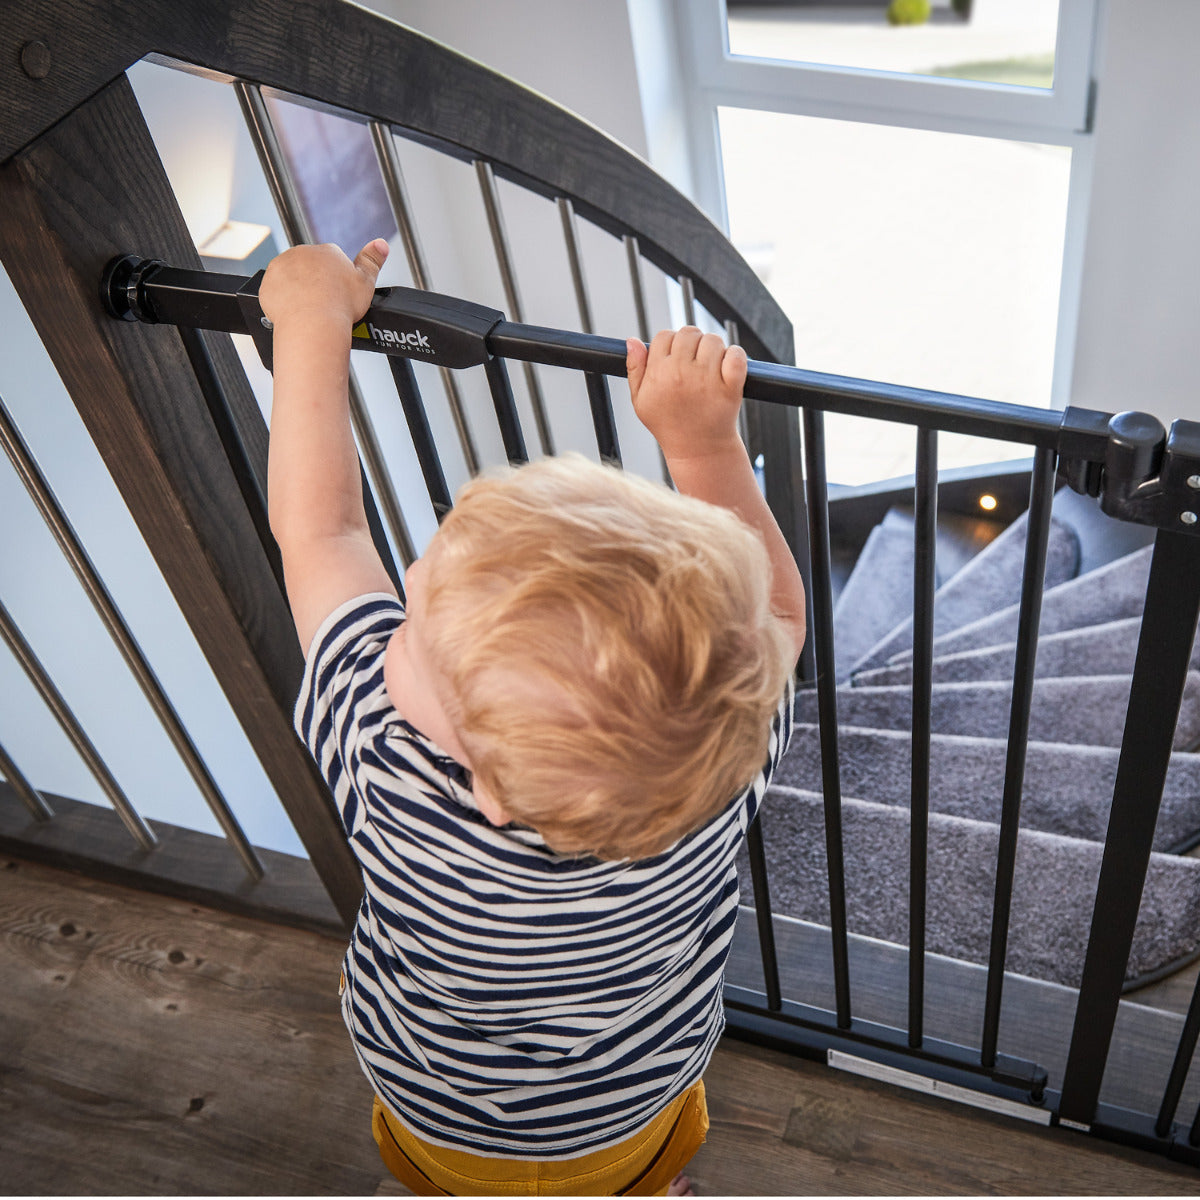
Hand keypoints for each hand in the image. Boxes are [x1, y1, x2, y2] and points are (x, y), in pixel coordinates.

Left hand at [259, 239, 389, 328]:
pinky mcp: (267, 282)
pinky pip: (274, 291)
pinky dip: (282, 301)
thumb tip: (381, 243)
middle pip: (309, 268)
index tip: (337, 295)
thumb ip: (373, 260)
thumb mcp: (366, 282)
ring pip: (290, 278)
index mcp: (327, 251)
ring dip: (297, 290)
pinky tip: (294, 312)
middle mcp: (303, 253)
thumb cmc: (340, 306)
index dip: (335, 281)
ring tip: (308, 310)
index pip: (330, 262)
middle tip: (323, 304)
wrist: (313, 324)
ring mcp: (282, 266)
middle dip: (314, 283)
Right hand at [626, 327, 747, 463]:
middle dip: (692, 343)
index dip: (670, 344)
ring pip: (712, 340)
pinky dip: (735, 355)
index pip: (664, 336)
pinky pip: (736, 354)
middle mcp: (681, 374)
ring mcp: (707, 380)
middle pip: (688, 333)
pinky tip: (727, 368)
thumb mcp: (641, 401)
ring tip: (710, 369)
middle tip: (695, 363)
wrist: (698, 450)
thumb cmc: (669, 424)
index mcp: (658, 374)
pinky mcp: (730, 386)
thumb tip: (632, 340)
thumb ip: (635, 369)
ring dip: (713, 349)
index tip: (676, 359)